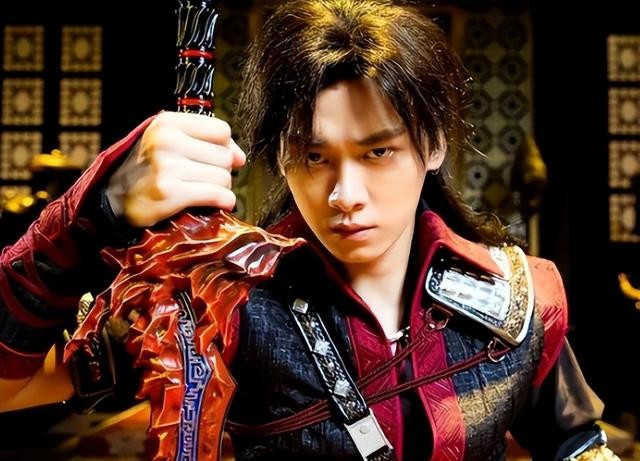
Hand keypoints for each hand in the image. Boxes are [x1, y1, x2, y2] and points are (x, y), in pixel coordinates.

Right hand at [106, 112, 245, 226]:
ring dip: (221, 188)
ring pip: (223, 178)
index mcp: (168, 123)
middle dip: (221, 171)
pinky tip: (216, 203)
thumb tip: (241, 158)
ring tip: (203, 191)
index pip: (222, 131)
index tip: (216, 158)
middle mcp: (166, 141)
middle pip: (225, 157)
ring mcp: (167, 167)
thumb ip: (208, 142)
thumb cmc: (149, 169)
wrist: (116, 198)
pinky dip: (223, 201)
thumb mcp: (170, 142)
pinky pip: (216, 195)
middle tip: (204, 179)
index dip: (226, 147)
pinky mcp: (170, 193)